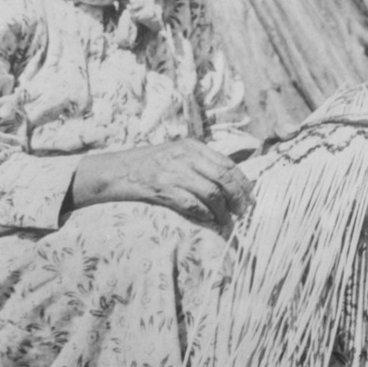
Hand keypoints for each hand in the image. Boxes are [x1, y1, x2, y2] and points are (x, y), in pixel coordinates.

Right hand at [68, 139, 253, 227]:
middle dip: (238, 198)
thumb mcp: (177, 154)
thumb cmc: (149, 165)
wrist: (117, 171)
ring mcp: (174, 172)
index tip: (250, 198)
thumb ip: (202, 163)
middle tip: (242, 212)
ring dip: (222, 211)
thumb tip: (232, 182)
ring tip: (226, 220)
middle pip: (223, 179)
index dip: (243, 184)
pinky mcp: (163, 189)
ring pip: (211, 194)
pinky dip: (204, 214)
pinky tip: (208, 219)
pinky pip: (192, 205)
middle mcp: (185, 156)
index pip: (228, 164)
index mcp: (192, 146)